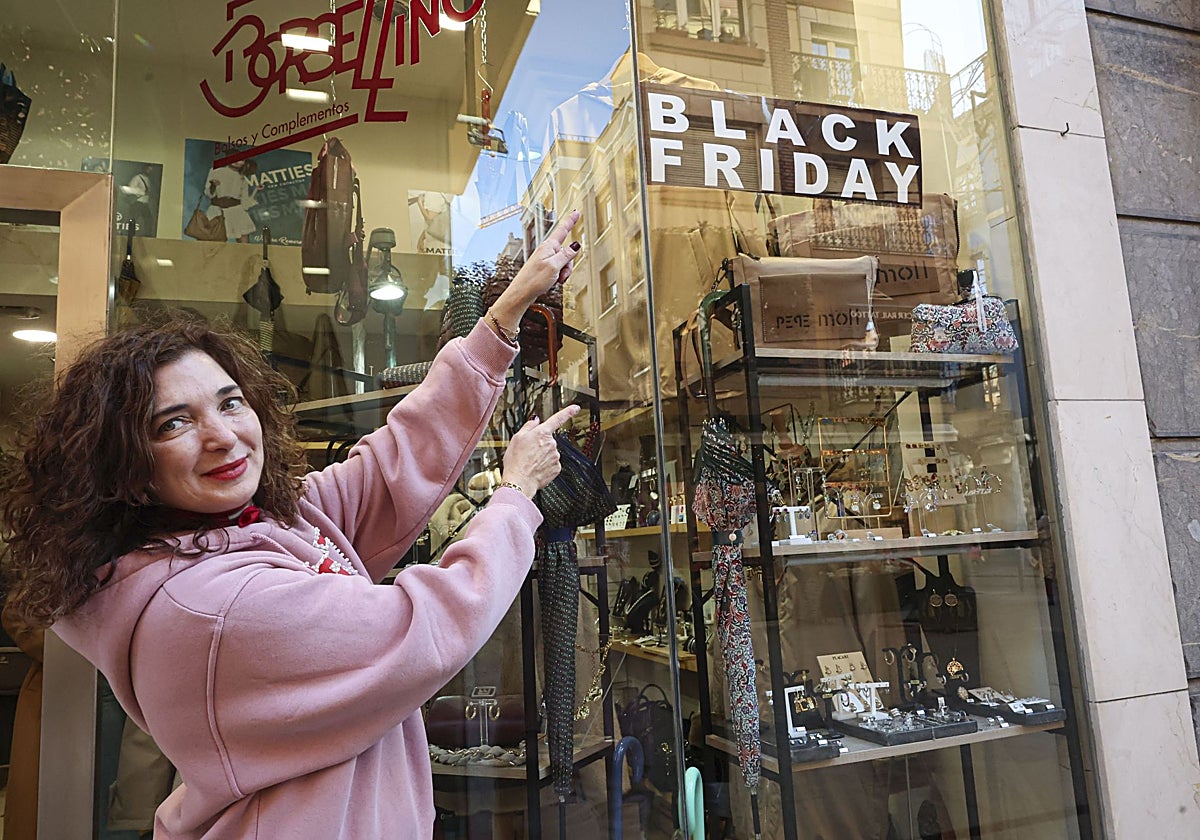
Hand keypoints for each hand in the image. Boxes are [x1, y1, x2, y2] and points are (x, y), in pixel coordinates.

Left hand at [488, 211, 582, 334]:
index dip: (570, 221)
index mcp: (548, 247)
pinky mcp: (544, 268)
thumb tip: (576, 245)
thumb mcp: (554, 266)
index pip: (562, 230)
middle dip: (569, 264)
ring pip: (564, 262)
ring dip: (564, 272)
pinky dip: (559, 275)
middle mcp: (546, 251)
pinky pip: (558, 268)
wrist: (522, 293)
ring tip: (556, 279)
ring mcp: (545, 259)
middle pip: (566, 251)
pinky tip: (553, 281)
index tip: (576, 212)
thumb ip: (566, 255)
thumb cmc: (533, 280)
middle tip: (562, 274)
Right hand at [501, 404, 580, 497]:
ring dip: (542, 456)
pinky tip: (536, 469)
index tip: (575, 408)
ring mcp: (555, 456)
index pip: (557, 419)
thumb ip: (528, 427)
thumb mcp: (516, 438)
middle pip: (548, 440)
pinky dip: (545, 466)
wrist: (519, 481)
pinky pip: (551, 464)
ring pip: (550, 453)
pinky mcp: (556, 468)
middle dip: (540, 445)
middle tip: (528, 453)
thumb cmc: (516, 461)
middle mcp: (551, 444)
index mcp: (542, 433)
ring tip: (530, 462)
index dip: (568, 412)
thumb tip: (535, 420)